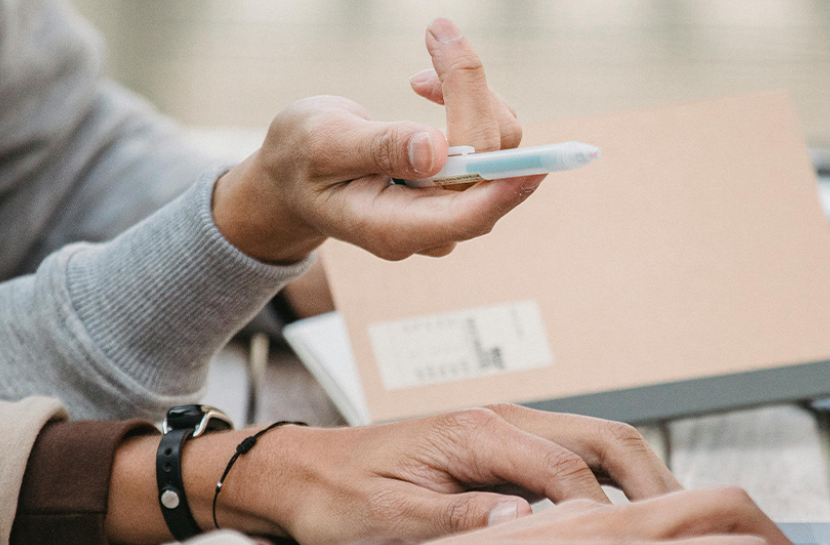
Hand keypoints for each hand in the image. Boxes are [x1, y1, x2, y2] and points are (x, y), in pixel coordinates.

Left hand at [105, 405, 679, 544]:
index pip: (570, 468)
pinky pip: (575, 457)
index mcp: (479, 432)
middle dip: (654, 482)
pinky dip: (610, 485)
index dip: (606, 513)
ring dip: (640, 480)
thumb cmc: (338, 496)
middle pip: (607, 438)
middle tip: (689, 529)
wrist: (299, 474)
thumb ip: (463, 520)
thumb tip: (526, 525)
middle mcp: (502, 420)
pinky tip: (621, 521)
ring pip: (599, 443)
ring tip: (671, 526)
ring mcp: (505, 430)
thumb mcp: (394, 519)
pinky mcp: (501, 447)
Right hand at [211, 17, 543, 263]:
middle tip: (438, 31)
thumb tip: (435, 152)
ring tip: (422, 62)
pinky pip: (490, 140)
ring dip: (468, 91)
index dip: (503, 189)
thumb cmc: (300, 160)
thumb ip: (378, 148)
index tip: (535, 166)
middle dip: (470, 92)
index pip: (465, 215)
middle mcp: (433, 226)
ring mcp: (450, 207)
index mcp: (394, 228)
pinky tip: (429, 85)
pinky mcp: (461, 184)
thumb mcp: (322, 144)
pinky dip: (468, 99)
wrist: (295, 175)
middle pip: (487, 166)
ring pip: (497, 148)